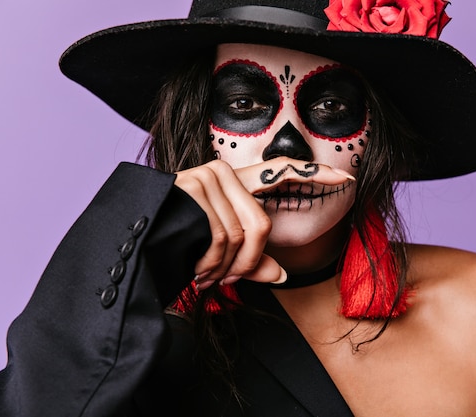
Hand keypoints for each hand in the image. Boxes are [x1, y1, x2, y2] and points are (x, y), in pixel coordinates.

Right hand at [174, 157, 354, 288]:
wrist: (128, 247)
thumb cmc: (173, 247)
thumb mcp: (219, 254)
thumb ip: (251, 260)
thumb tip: (283, 276)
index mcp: (231, 184)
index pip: (281, 172)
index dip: (316, 174)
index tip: (347, 177)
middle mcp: (221, 174)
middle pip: (261, 225)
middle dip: (247, 264)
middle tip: (225, 280)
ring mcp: (205, 178)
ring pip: (243, 235)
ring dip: (224, 268)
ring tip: (202, 274)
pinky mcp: (192, 188)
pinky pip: (221, 237)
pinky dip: (211, 264)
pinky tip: (194, 269)